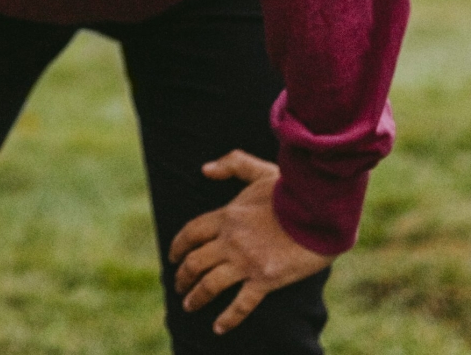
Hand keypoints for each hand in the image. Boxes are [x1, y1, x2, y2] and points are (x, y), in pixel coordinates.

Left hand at [169, 150, 334, 334]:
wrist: (319, 211)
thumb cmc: (292, 189)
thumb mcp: (260, 170)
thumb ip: (232, 164)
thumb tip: (205, 169)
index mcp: (227, 215)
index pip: (192, 232)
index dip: (178, 245)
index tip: (172, 257)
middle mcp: (230, 240)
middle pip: (196, 261)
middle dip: (183, 275)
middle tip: (178, 285)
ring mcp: (246, 262)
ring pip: (211, 284)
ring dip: (196, 296)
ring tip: (188, 305)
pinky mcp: (266, 280)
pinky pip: (241, 304)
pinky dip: (228, 318)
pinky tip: (217, 328)